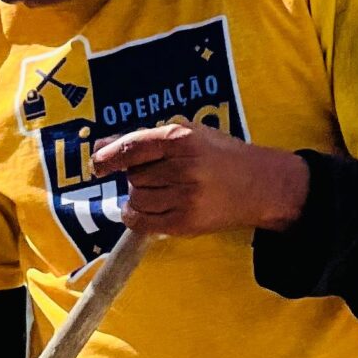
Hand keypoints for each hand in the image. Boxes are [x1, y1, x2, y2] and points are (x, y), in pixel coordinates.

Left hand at [89, 122, 307, 237]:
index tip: (97, 164)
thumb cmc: (220, 156)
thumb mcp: (189, 135)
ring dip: (138, 196)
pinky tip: (144, 209)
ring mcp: (185, 198)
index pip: (132, 147)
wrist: (260, 185)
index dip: (109, 157)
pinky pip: (142, 222)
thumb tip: (100, 147)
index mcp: (182, 139)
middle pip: (133, 176)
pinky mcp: (185, 222)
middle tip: (159, 174)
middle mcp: (183, 168)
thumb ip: (145, 140)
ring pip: (135, 199)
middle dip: (137, 176)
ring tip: (160, 190)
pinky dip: (136, 216)